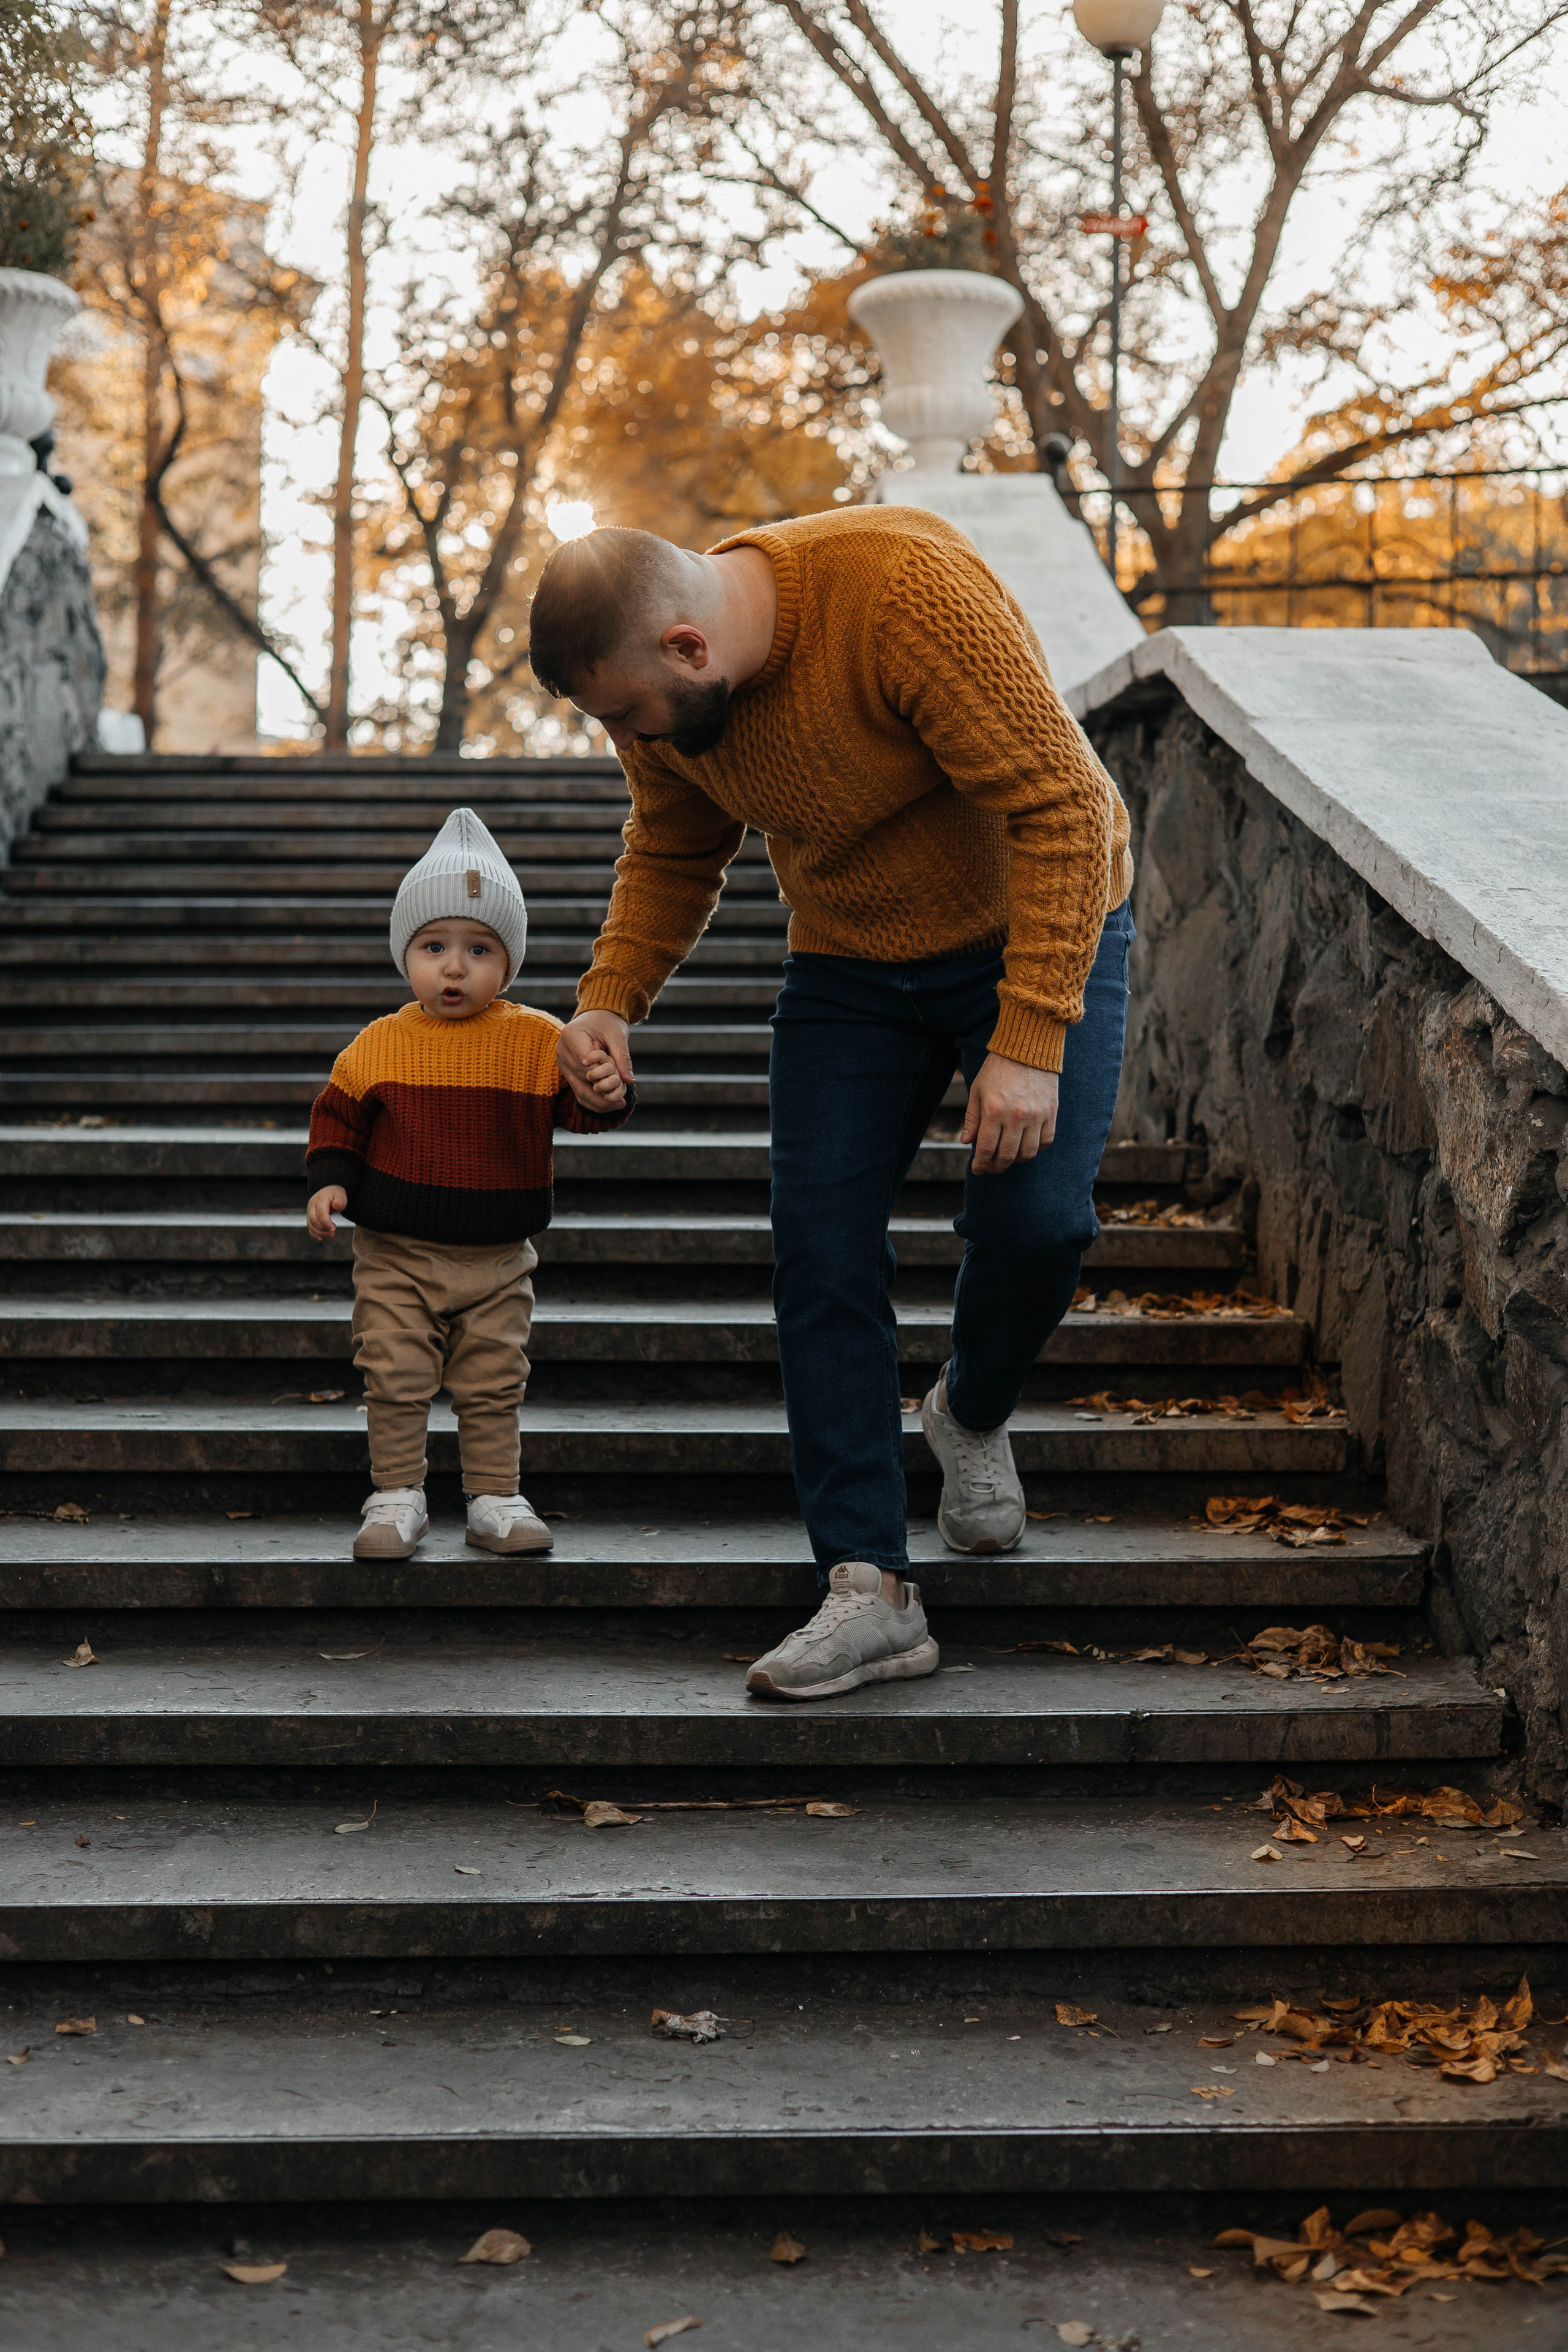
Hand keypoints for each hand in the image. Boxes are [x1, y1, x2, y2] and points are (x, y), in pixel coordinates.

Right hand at [306, 1184, 346, 1240]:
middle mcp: (312, 1205)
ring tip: (331, 1234)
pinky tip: (321, 1238)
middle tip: (333, 1233)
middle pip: (314, 1220)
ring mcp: (309, 1211)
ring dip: (320, 1232)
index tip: (334, 1229)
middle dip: (323, 1229)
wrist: (329, 1192)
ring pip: (310, 1224)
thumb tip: (337, 1205)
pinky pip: (310, 1226)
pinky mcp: (309, 1216)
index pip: (321, 1213)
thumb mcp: (340, 1196)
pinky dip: (315, 1233)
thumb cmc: (336, 1195)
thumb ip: (340, 1201)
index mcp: (320, 1199)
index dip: (326, 1222)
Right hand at [558, 1008, 633, 1110]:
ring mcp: (562, 1061)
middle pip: (582, 1078)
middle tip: (623, 1100)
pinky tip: (610, 1105)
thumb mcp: (618, 1036)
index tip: (618, 1079)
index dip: (601, 1073)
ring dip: (599, 1100)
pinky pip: (578, 1091)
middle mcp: (561, 1049)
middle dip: (603, 1090)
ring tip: (619, 1105)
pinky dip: (594, 1100)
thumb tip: (629, 1080)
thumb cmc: (608, 1023)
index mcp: (571, 1035)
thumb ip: (622, 1058)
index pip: (585, 1062)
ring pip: (579, 1089)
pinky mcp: (566, 1071)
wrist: (596, 1017)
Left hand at [962, 1051, 1058, 1175]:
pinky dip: (1036, 1149)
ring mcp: (1037, 1115)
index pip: (987, 1148)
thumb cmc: (998, 1068)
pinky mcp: (1051, 1112)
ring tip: (1008, 1158)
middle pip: (1007, 1155)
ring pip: (1028, 1153)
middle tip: (991, 1168)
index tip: (978, 1170)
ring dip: (1016, 1161)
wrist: (1028, 1047)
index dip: (981, 1164)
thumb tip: (967, 1141)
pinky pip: (1046, 1141)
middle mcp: (1017, 1116)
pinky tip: (1026, 1146)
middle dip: (997, 1167)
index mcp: (994, 1110)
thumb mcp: (977, 1090)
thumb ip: (972, 1118)